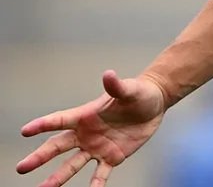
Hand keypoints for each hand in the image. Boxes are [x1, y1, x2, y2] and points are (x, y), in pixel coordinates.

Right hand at [15, 70, 167, 186]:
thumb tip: (108, 74)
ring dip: (58, 177)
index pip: (59, 120)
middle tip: (21, 167)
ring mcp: (97, 147)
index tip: (25, 131)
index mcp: (85, 115)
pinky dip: (96, 184)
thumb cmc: (138, 93)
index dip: (43, 125)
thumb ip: (117, 86)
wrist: (154, 105)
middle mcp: (86, 134)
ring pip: (72, 165)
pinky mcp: (112, 157)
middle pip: (57, 147)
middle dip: (39, 157)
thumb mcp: (130, 89)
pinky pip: (100, 174)